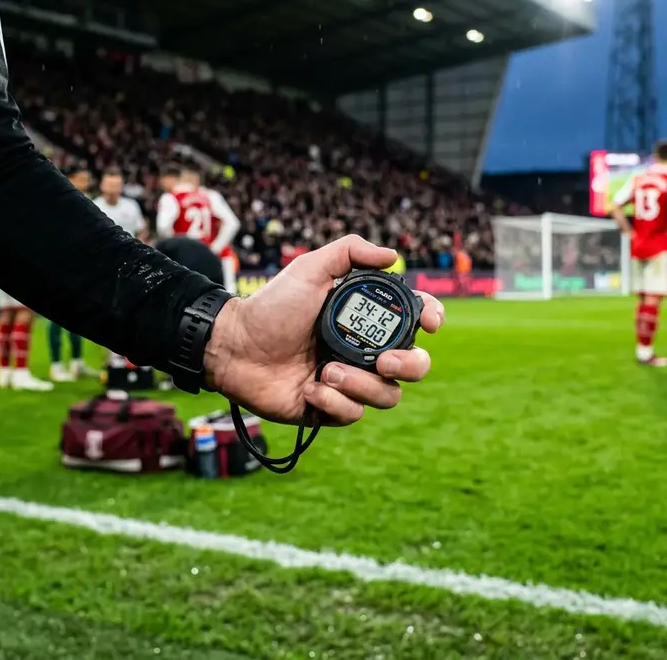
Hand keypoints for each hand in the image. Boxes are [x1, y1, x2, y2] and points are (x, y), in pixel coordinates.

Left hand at [204, 235, 443, 425]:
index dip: (432, 319)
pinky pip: (354, 414)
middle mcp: (363, 352)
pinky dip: (334, 402)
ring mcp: (349, 382)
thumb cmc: (271, 307)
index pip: (414, 321)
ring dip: (362, 385)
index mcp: (365, 320)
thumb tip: (392, 256)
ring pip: (387, 396)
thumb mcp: (310, 269)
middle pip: (414, 366)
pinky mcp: (330, 409)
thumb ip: (350, 252)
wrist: (234, 346)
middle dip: (410, 365)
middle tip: (383, 360)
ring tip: (326, 372)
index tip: (430, 323)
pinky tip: (309, 388)